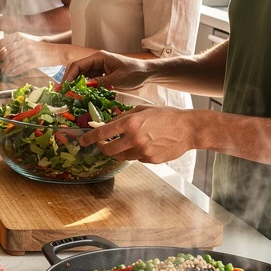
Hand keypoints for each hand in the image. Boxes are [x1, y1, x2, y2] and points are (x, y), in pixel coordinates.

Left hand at [0, 33, 60, 74]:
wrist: (58, 51)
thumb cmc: (41, 48)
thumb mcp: (28, 41)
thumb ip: (16, 44)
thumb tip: (3, 53)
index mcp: (20, 37)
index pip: (3, 43)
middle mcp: (24, 43)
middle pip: (7, 54)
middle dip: (0, 62)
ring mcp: (29, 52)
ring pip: (12, 62)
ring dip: (6, 68)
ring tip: (3, 72)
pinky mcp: (34, 61)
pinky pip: (20, 67)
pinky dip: (14, 72)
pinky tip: (11, 74)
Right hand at [64, 51, 153, 89]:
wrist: (146, 72)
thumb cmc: (134, 72)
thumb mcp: (117, 78)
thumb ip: (101, 82)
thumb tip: (85, 87)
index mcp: (98, 57)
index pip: (78, 65)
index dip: (68, 76)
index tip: (64, 88)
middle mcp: (95, 61)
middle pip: (76, 70)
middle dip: (68, 81)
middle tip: (62, 94)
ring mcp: (97, 68)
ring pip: (80, 76)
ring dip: (74, 85)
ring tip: (68, 96)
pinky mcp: (100, 74)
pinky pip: (87, 80)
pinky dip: (82, 88)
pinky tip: (79, 95)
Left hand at [77, 106, 194, 163]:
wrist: (189, 129)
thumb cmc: (165, 115)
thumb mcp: (142, 110)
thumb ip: (123, 117)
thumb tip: (106, 124)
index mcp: (130, 123)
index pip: (102, 133)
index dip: (89, 138)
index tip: (82, 141)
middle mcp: (134, 139)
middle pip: (108, 150)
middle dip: (103, 148)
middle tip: (103, 144)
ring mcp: (143, 152)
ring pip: (122, 156)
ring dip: (120, 151)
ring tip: (129, 141)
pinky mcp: (151, 160)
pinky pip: (136, 159)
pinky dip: (136, 153)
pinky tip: (147, 145)